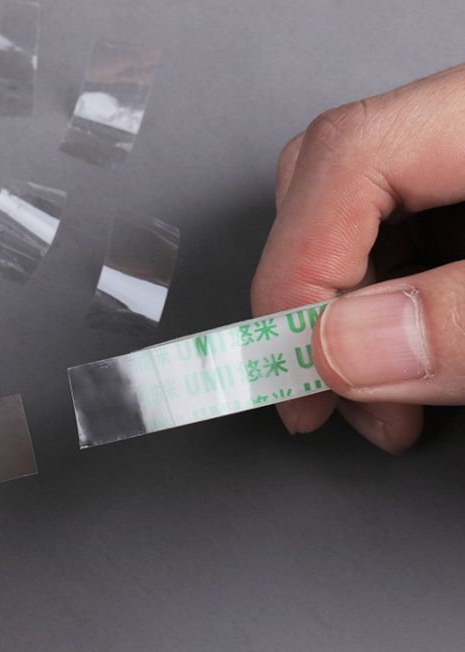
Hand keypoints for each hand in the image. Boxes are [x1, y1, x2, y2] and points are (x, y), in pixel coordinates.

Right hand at [252, 63, 464, 451]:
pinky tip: (406, 361)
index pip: (349, 159)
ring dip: (340, 315)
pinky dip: (379, 308)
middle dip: (309, 296)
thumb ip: (463, 322)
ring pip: (355, 214)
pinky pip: (397, 237)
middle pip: (334, 178)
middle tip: (326, 391)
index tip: (293, 377)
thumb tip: (338, 348)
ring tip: (377, 402)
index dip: (298, 274)